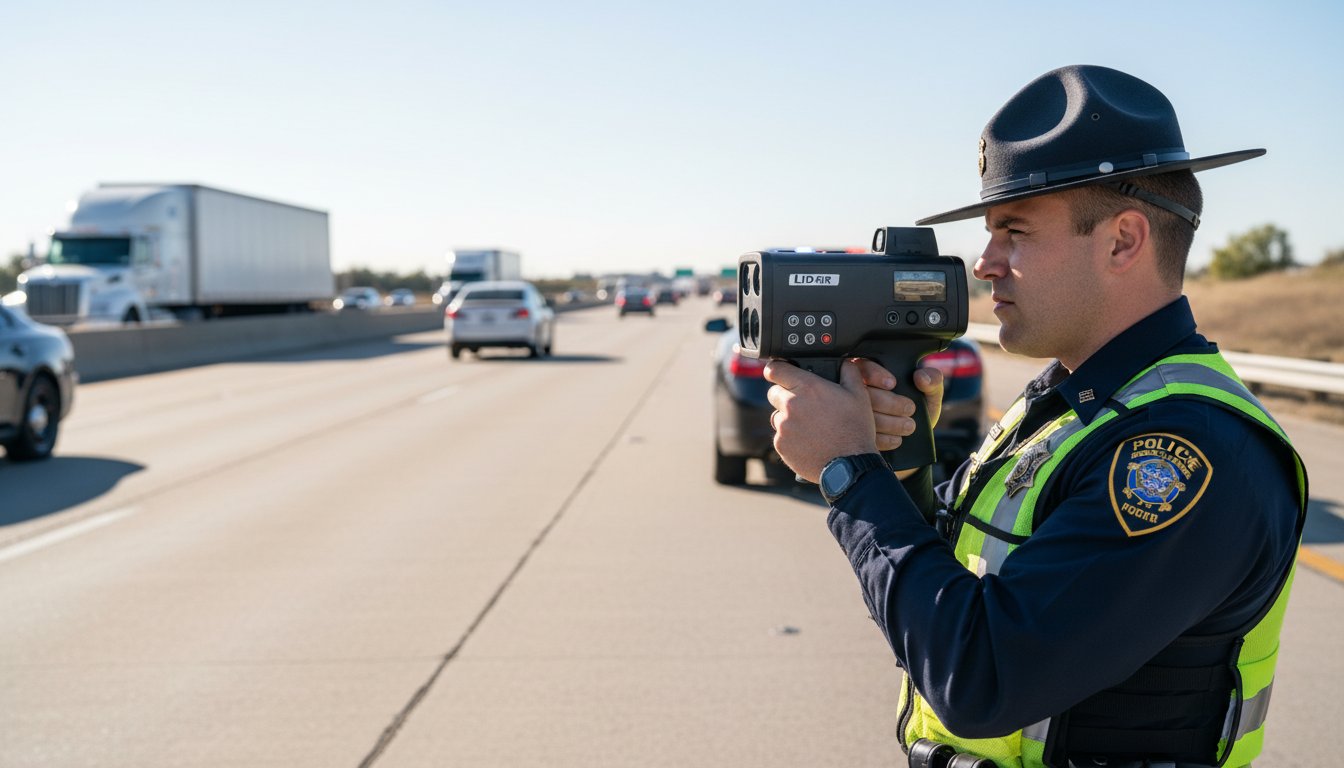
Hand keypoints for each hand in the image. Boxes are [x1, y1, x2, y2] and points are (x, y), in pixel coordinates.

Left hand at [764, 359, 877, 482]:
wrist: (850, 465)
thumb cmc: (855, 429)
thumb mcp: (859, 396)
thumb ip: (849, 373)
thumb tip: (846, 362)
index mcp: (808, 388)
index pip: (775, 370)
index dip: (777, 370)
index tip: (780, 372)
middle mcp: (791, 405)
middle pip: (774, 393)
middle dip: (784, 395)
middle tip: (803, 404)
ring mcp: (784, 427)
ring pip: (777, 416)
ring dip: (787, 418)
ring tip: (808, 426)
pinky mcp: (781, 446)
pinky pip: (780, 437)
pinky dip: (790, 438)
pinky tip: (808, 441)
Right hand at [855, 360, 945, 453]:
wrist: (914, 437)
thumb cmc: (920, 408)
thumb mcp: (930, 393)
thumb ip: (932, 379)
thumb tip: (920, 377)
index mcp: (874, 375)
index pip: (863, 366)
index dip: (875, 374)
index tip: (892, 383)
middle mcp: (858, 392)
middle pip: (861, 392)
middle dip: (888, 402)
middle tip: (909, 409)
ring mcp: (853, 415)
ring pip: (861, 416)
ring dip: (888, 422)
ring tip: (908, 425)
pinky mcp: (854, 435)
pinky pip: (861, 436)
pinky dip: (882, 438)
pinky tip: (897, 439)